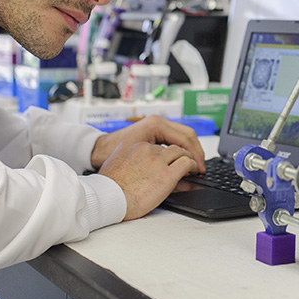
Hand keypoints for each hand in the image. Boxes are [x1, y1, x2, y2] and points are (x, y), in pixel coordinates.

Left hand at [90, 115, 204, 172]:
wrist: (97, 151)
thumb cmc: (114, 156)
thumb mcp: (143, 163)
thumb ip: (165, 168)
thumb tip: (184, 177)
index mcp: (156, 125)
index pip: (186, 138)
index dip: (195, 156)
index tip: (200, 170)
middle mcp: (157, 122)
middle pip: (187, 134)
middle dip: (197, 152)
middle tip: (201, 168)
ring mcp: (155, 125)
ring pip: (182, 136)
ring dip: (190, 150)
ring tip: (195, 166)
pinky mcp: (153, 131)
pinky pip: (174, 138)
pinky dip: (181, 149)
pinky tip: (182, 161)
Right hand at [98, 139, 198, 219]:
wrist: (109, 199)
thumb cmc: (110, 190)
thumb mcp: (117, 168)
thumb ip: (129, 162)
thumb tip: (137, 168)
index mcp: (134, 147)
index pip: (156, 146)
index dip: (164, 154)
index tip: (167, 161)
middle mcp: (147, 150)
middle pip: (169, 148)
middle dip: (178, 154)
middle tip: (185, 161)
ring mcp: (158, 161)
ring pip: (181, 151)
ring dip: (188, 157)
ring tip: (193, 165)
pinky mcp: (167, 174)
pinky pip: (186, 163)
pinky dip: (193, 165)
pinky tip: (194, 170)